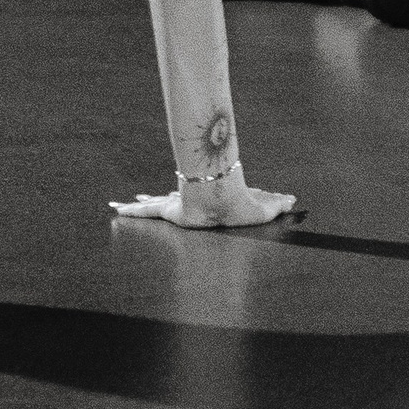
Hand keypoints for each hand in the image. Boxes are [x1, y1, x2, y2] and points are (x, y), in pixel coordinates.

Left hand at [111, 160, 297, 229]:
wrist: (227, 198)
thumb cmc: (242, 204)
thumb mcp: (261, 210)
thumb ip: (275, 204)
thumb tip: (294, 200)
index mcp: (204, 203)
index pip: (191, 198)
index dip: (180, 197)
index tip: (172, 197)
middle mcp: (186, 201)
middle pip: (166, 200)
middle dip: (153, 200)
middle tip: (139, 197)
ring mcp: (175, 204)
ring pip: (151, 205)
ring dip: (135, 206)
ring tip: (117, 206)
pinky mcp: (168, 209)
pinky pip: (146, 211)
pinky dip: (130, 211)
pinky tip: (115, 209)